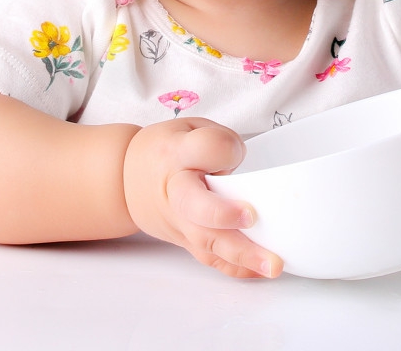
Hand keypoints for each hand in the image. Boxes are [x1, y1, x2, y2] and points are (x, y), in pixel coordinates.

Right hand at [123, 117, 282, 278]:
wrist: (126, 180)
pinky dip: (237, 268)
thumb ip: (220, 143)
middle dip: (224, 214)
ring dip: (242, 254)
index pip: (203, 148)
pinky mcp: (186, 242)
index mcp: (177, 153)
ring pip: (207, 241)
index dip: (224, 150)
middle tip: (252, 217)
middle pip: (197, 206)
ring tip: (273, 264)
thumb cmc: (166, 151)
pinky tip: (261, 271)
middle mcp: (176, 190)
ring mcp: (179, 222)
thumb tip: (245, 172)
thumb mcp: (190, 129)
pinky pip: (211, 259)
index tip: (236, 153)